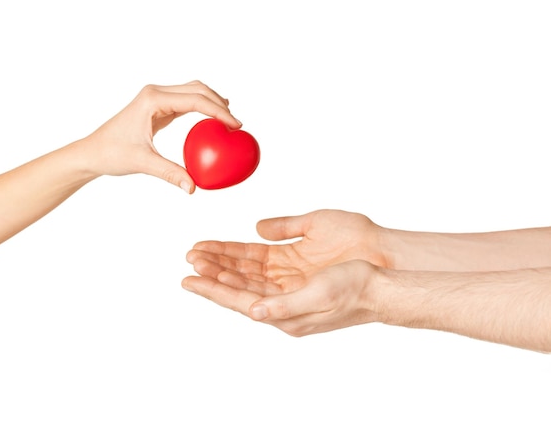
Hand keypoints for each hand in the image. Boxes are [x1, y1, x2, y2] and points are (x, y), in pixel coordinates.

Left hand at [82, 80, 240, 191]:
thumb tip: (193, 188)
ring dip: (213, 102)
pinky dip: (203, 108)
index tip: (235, 125)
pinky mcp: (158, 106)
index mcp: (152, 99)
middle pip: (197, 89)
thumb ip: (170, 173)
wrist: (92, 151)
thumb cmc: (112, 154)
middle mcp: (155, 93)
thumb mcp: (143, 163)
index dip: (218, 111)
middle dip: (219, 103)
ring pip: (193, 91)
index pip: (194, 99)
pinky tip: (215, 119)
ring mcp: (156, 97)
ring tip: (230, 120)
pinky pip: (186, 102)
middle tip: (237, 124)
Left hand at [183, 209, 386, 332]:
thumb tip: (254, 311)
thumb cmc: (355, 291)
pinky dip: (244, 262)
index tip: (187, 280)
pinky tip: (232, 258)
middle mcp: (282, 305)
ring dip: (225, 266)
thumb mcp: (319, 297)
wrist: (382, 285)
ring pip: (247, 277)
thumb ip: (285, 306)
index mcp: (285, 314)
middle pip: (238, 287)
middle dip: (213, 273)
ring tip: (202, 256)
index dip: (212, 289)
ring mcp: (287, 292)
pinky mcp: (295, 280)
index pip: (238, 299)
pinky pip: (262, 270)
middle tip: (190, 259)